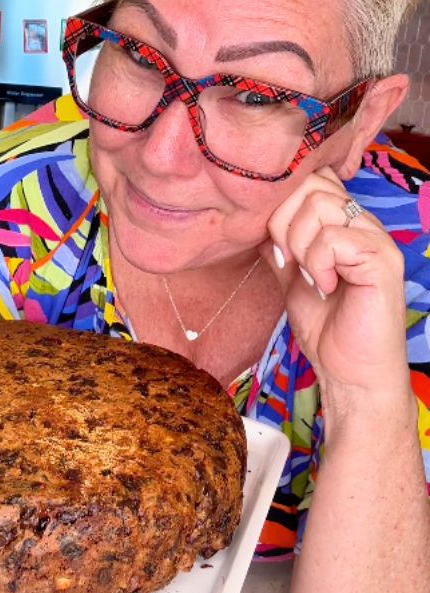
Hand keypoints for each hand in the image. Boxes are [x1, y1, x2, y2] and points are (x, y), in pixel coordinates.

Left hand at [259, 166, 409, 410]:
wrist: (348, 370)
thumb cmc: (325, 325)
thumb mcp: (291, 278)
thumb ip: (280, 248)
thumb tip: (255, 222)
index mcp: (343, 223)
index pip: (311, 178)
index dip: (283, 203)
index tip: (277, 245)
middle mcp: (363, 223)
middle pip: (311, 185)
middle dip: (283, 223)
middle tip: (289, 261)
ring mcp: (376, 238)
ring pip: (320, 206)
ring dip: (299, 244)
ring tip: (308, 276)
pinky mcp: (382, 260)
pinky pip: (332, 239)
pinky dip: (316, 263)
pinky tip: (324, 287)